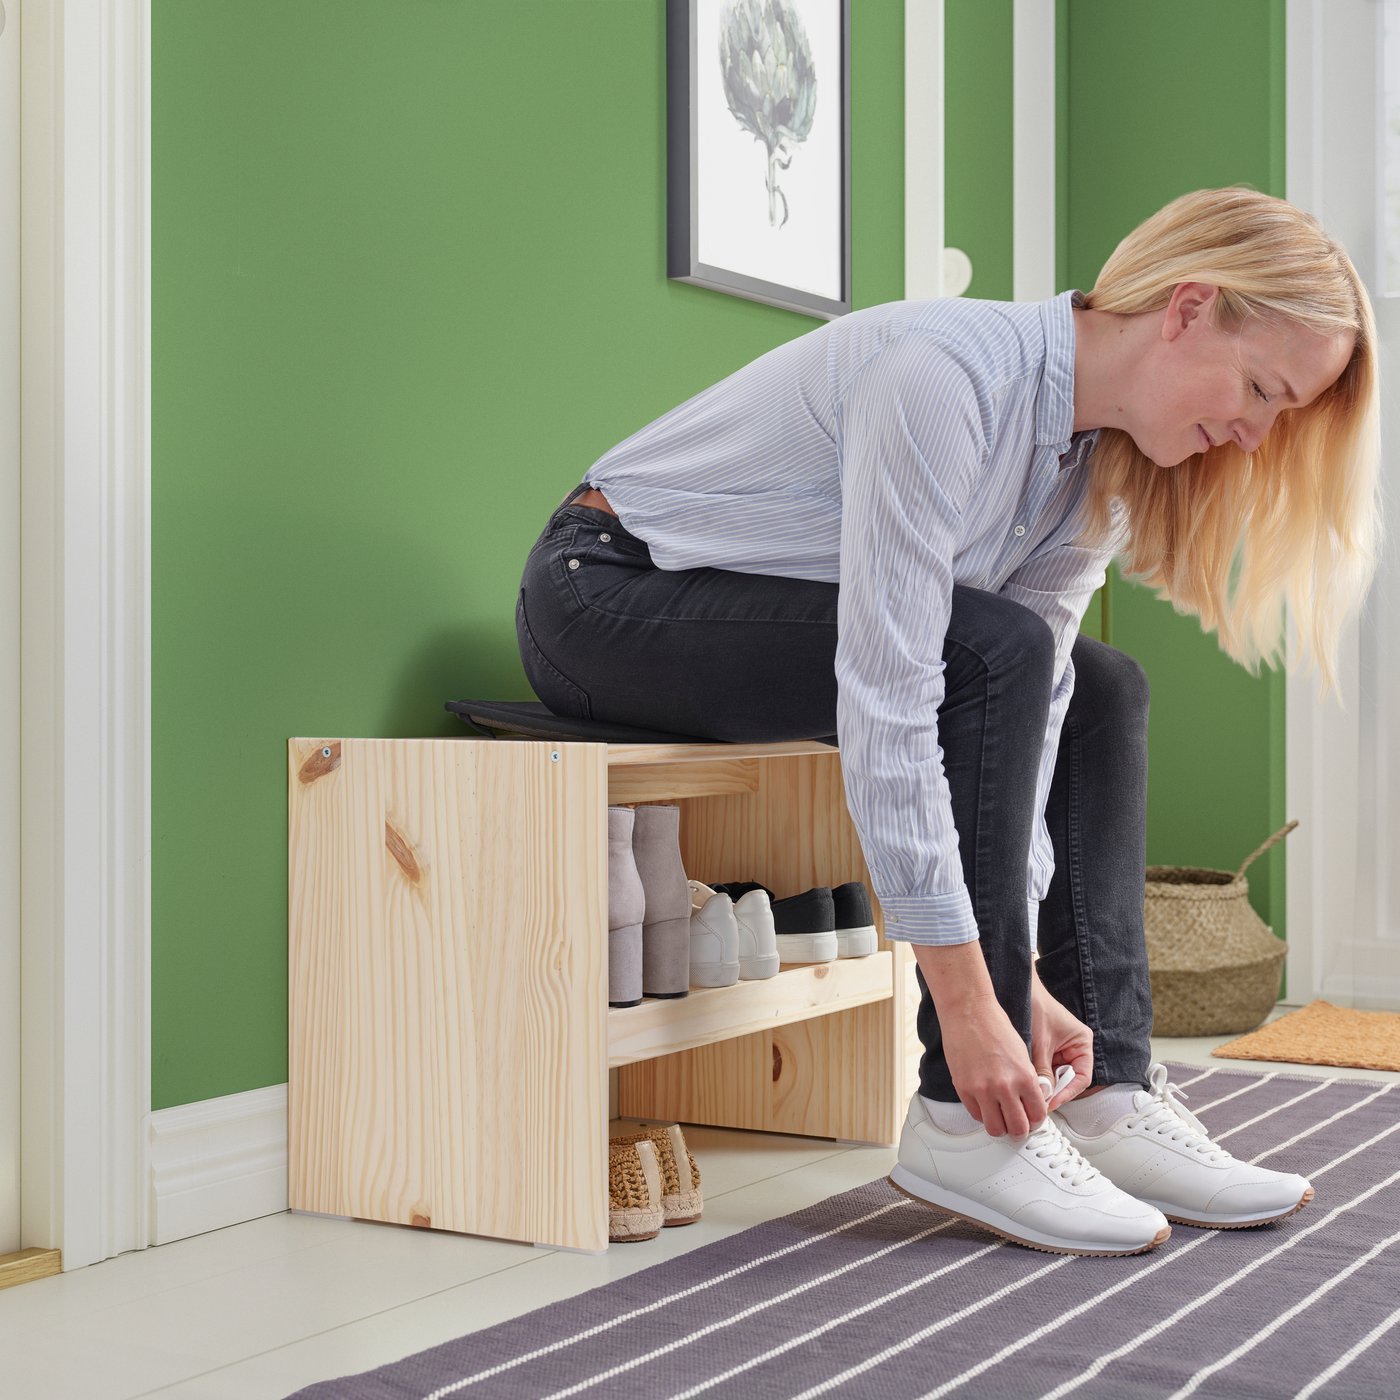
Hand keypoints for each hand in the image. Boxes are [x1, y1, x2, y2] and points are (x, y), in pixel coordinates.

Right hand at [940, 996, 1047, 1137]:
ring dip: (1000, 1127)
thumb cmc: (995, 1026)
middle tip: (1018, 1126)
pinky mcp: (963, 1088)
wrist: (969, 1011)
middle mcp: (1004, 1087)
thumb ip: (1026, 1079)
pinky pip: (975, 1115)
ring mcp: (982, 1089)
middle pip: (1017, 1128)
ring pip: (995, 1129)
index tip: (1032, 1119)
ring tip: (1000, 1120)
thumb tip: (1028, 1100)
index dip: (1036, 1121)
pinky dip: (982, 1115)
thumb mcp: (1022, 1053)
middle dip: (1020, 1131)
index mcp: (1024, 1077)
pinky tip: (985, 1105)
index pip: (1037, 1115)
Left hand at [1029, 970, 1093, 1110]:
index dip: (1067, 1093)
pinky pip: (1044, 1069)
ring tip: (1031, 1089)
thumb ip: (1043, 1070)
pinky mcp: (1046, 1051)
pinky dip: (1036, 1075)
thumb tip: (1042, 1095)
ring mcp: (1060, 1050)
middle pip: (1068, 1079)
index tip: (1052, 1102)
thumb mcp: (1040, 1043)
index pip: (1081, 1077)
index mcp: (1082, 1043)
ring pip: (1055, 1077)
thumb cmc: (1035, 1006)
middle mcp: (1074, 1048)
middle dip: (1054, 1089)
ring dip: (1044, 1083)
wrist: (1019, 990)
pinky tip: (1026, 1079)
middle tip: (1039, 1100)